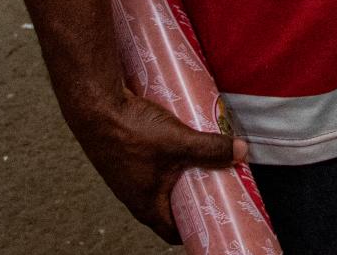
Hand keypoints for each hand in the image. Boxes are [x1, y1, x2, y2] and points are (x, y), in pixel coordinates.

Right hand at [67, 89, 244, 242]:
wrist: (96, 106)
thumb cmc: (128, 131)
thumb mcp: (179, 142)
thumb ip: (211, 148)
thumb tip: (240, 151)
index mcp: (146, 205)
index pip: (173, 231)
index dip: (195, 228)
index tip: (214, 219)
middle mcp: (134, 194)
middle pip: (170, 205)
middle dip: (194, 197)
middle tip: (216, 186)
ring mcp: (128, 175)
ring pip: (160, 183)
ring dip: (180, 175)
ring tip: (202, 162)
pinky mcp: (125, 155)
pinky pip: (151, 165)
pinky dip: (168, 159)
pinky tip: (180, 142)